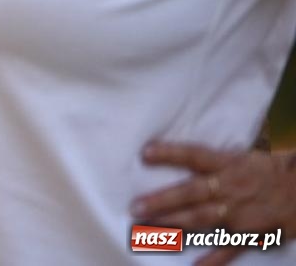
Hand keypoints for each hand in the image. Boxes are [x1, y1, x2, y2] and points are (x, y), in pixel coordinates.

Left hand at [133, 141, 295, 264]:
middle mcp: (231, 188)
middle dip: (162, 201)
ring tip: (148, 232)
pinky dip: (213, 259)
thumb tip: (185, 155)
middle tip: (135, 208)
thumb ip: (217, 159)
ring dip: (174, 226)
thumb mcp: (247, 157)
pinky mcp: (252, 234)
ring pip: (202, 220)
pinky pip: (229, 248)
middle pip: (191, 193)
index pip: (195, 156)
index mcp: (229, 164)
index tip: (144, 153)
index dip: (170, 154)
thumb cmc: (274, 171)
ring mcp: (241, 213)